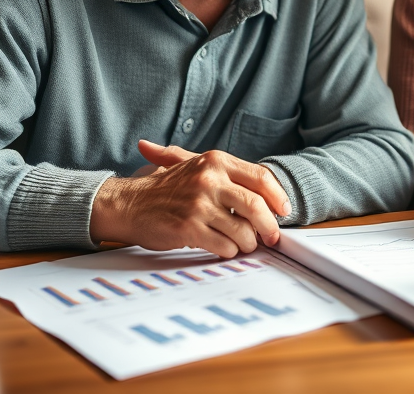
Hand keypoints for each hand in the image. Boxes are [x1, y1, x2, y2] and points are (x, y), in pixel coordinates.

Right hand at [89, 140, 291, 257]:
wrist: (129, 204)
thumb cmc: (165, 188)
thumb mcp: (196, 166)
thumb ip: (229, 173)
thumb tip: (269, 186)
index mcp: (216, 161)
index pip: (261, 177)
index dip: (278, 196)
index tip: (284, 210)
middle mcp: (210, 179)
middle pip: (256, 205)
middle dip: (269, 225)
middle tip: (272, 236)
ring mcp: (199, 204)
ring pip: (242, 230)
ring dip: (248, 242)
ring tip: (244, 245)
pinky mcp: (189, 227)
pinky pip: (224, 245)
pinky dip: (229, 250)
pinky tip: (225, 249)